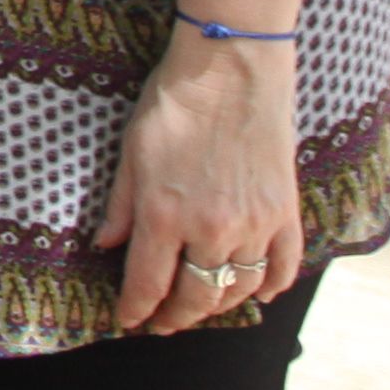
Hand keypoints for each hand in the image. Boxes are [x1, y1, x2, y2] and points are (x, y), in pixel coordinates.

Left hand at [90, 33, 305, 334]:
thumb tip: (104, 246)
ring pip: (238, 290)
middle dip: (174, 317)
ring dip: (216, 306)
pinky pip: (283, 267)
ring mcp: (254, 223)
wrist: (231, 66)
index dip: (134, 310)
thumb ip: (121, 206)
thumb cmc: (174, 102)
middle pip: (195, 298)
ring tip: (199, 306)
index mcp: (165, 214)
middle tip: (160, 323)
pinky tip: (257, 293)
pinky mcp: (285, 212)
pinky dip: (270, 287)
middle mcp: (212, 229)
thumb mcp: (131, 151)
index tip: (126, 320)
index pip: (148, 284)